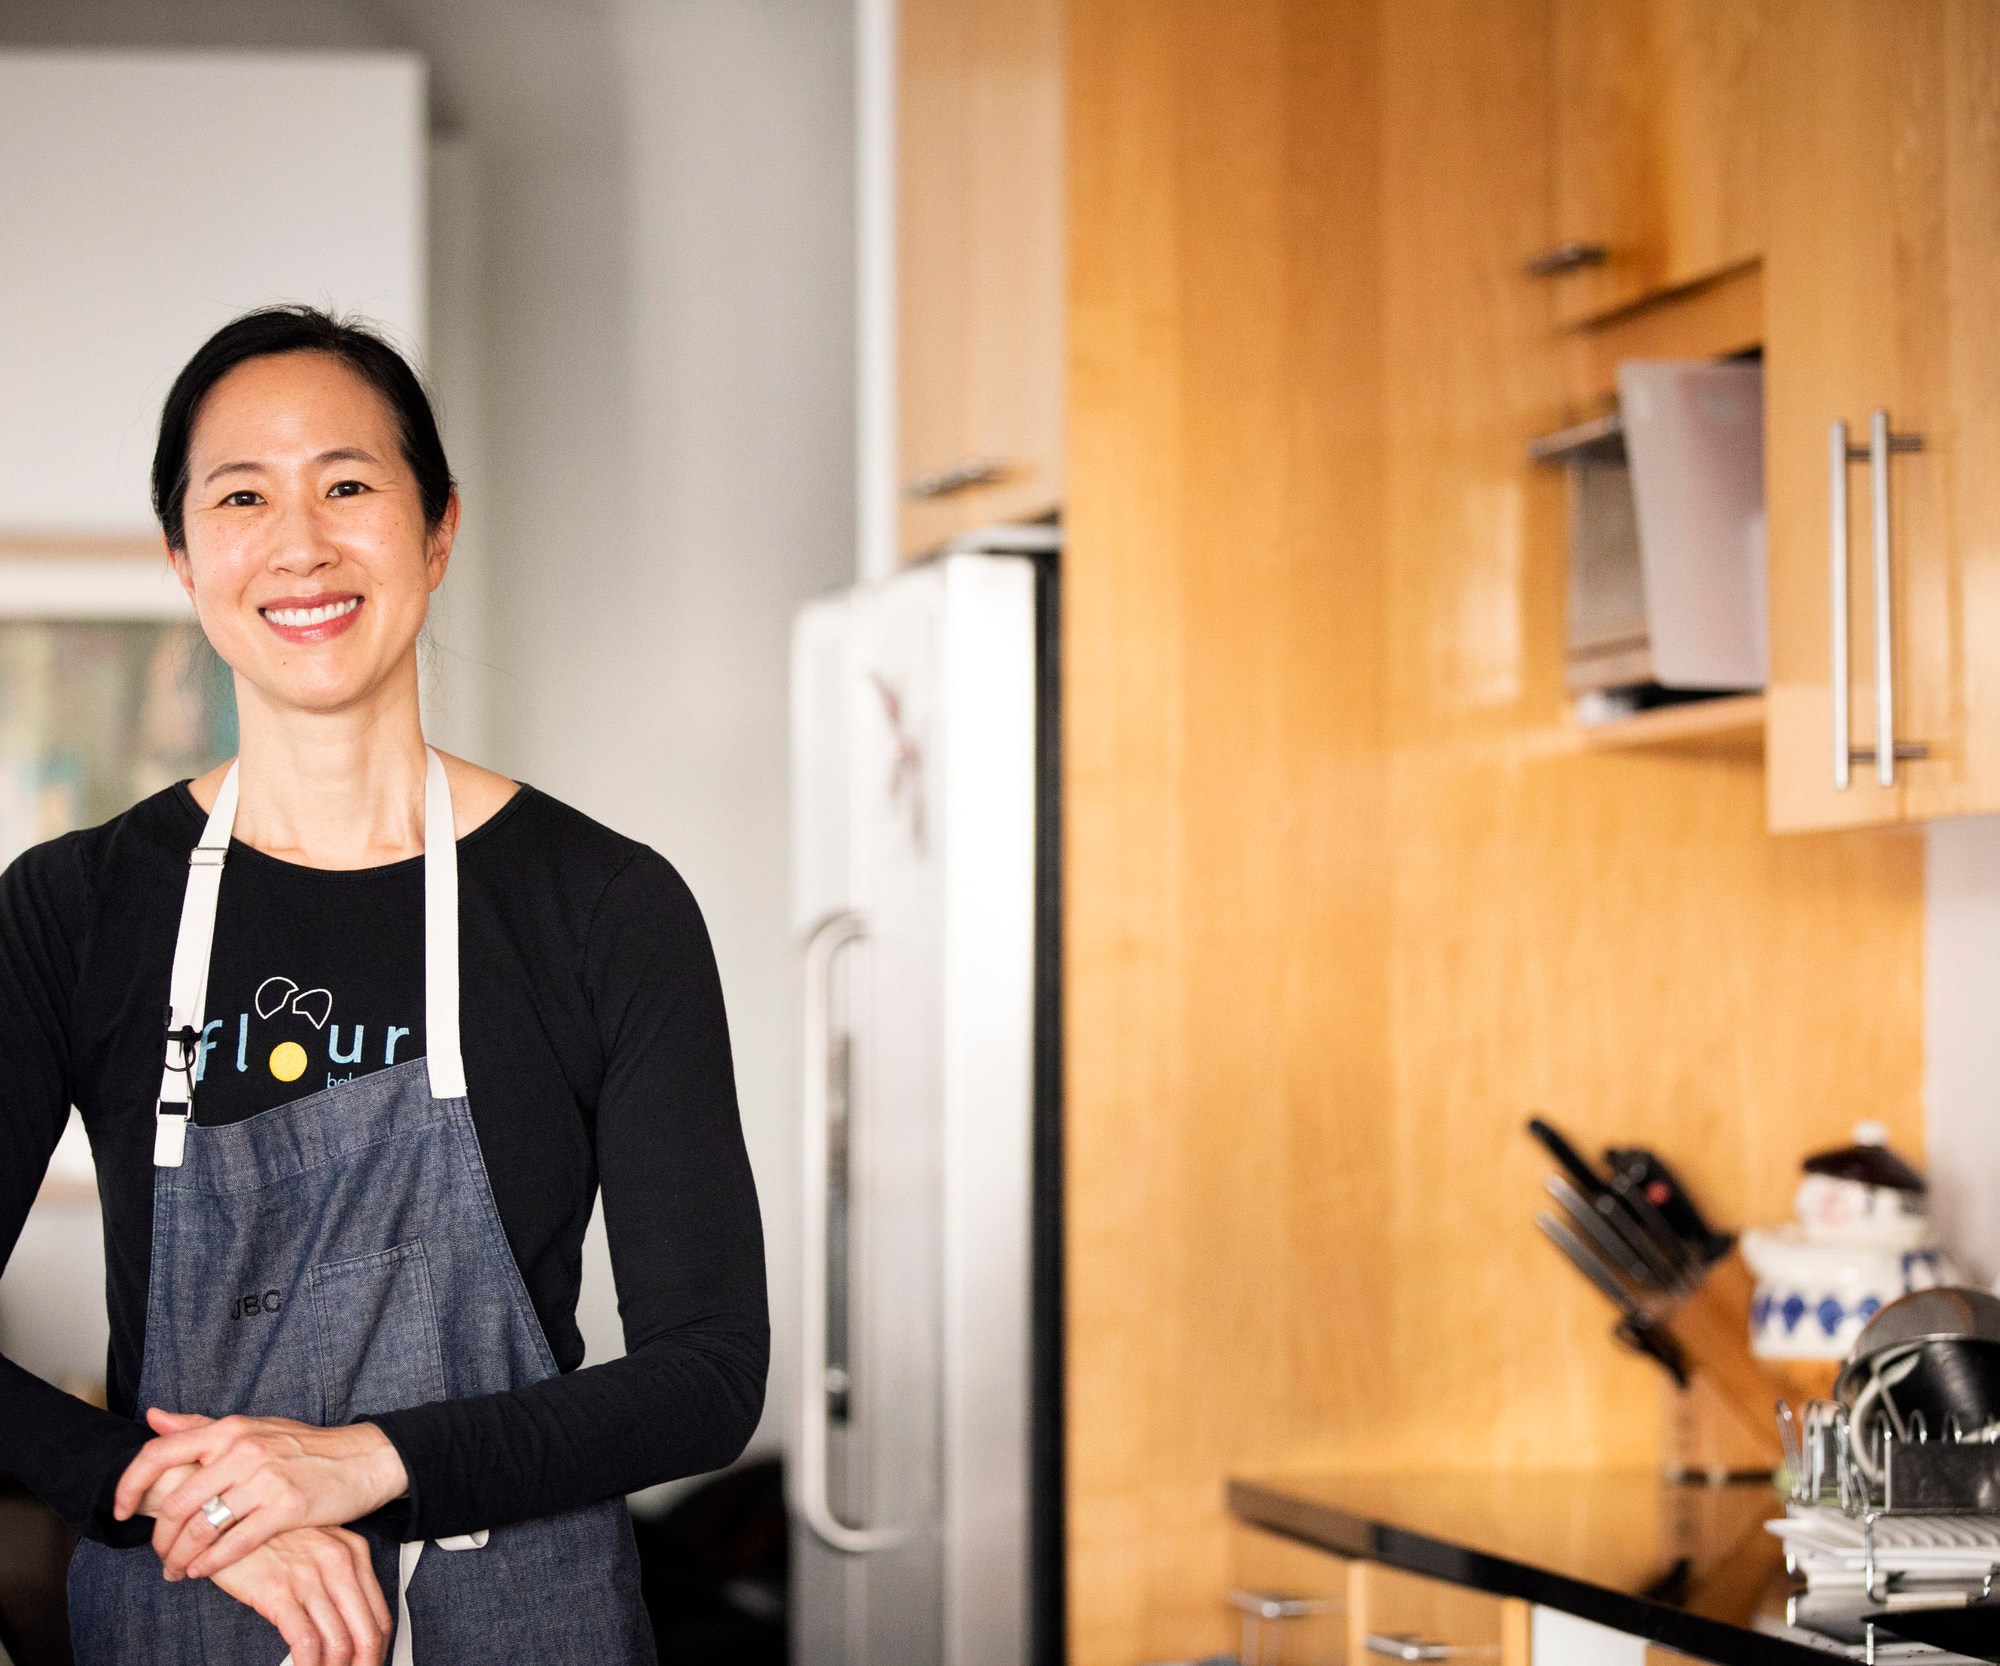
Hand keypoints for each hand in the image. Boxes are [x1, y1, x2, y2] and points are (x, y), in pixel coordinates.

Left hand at [114, 1409, 407, 1581]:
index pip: (160, 1452)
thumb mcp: (253, 1427)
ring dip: (181, 1557)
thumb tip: (154, 1418)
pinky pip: (234, 1543)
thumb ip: (200, 1426)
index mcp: (231, 1429)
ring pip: (202, 1527)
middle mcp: (244, 1450)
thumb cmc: (306, 1447)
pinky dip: (210, 1563)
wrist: (365, 1457)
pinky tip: (203, 1571)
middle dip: (160, 1538)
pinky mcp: (287, 1507)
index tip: (121, 1510)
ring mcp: (266, 1478)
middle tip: (161, 1555)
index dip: (129, 1485)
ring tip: (178, 1570)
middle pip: (177, 1501)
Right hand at [209, 1525, 390, 1665]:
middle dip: (364, 1665)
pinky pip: (306, 1641)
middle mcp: (339, 1563)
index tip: (368, 1665)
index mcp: (353, 1552)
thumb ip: (333, 1579)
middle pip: (367, 1632)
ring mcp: (310, 1577)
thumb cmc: (267, 1535)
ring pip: (340, 1642)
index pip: (380, 1614)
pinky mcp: (278, 1591)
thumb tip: (345, 1624)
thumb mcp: (313, 1548)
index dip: (378, 1649)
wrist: (225, 1513)